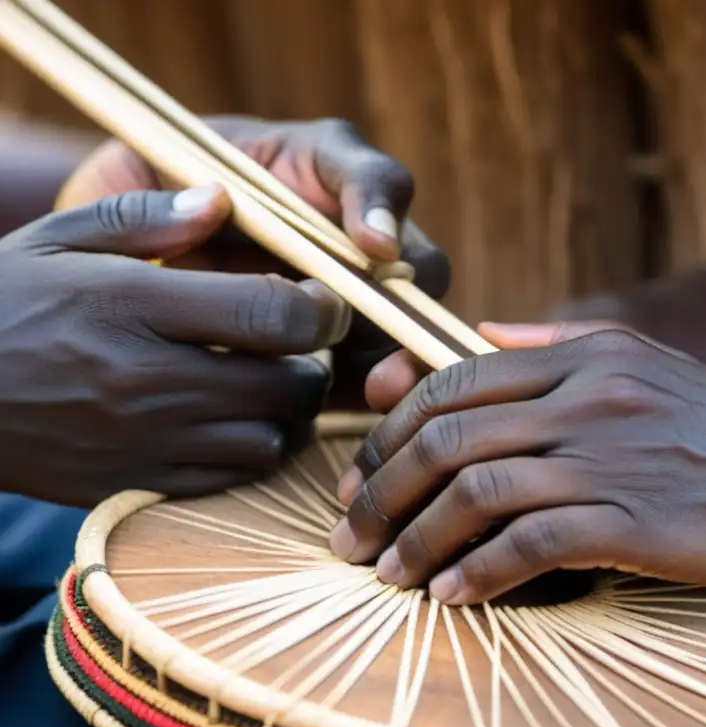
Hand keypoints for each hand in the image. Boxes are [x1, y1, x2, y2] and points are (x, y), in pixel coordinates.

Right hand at [0, 187, 347, 506]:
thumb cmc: (0, 300)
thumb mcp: (57, 239)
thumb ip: (146, 218)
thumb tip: (225, 198)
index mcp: (132, 305)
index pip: (273, 316)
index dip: (321, 310)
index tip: (320, 300)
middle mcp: (145, 380)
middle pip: (288, 387)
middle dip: (313, 364)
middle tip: (299, 345)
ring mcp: (139, 441)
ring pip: (268, 442)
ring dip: (286, 414)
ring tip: (267, 385)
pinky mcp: (128, 484)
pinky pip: (226, 481)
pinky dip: (248, 454)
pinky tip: (230, 422)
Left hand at [59, 117, 450, 399]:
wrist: (121, 267)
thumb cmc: (129, 211)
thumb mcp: (130, 184)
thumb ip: (166, 194)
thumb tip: (217, 203)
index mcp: (308, 168)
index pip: (366, 174)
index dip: (379, 206)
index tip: (372, 248)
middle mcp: (345, 228)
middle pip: (413, 263)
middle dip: (403, 306)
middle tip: (384, 335)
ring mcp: (349, 286)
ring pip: (405, 321)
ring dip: (400, 355)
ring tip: (377, 389)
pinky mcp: (340, 340)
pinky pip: (376, 366)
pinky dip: (373, 389)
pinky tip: (359, 408)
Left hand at [332, 322, 705, 604]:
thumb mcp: (643, 360)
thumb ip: (554, 346)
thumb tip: (480, 332)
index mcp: (582, 355)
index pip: (452, 381)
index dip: (389, 429)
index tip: (360, 473)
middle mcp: (588, 398)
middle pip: (446, 437)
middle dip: (380, 490)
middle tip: (351, 533)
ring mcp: (611, 458)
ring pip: (475, 493)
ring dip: (417, 539)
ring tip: (389, 573)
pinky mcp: (636, 521)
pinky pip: (530, 545)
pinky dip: (478, 573)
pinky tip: (454, 595)